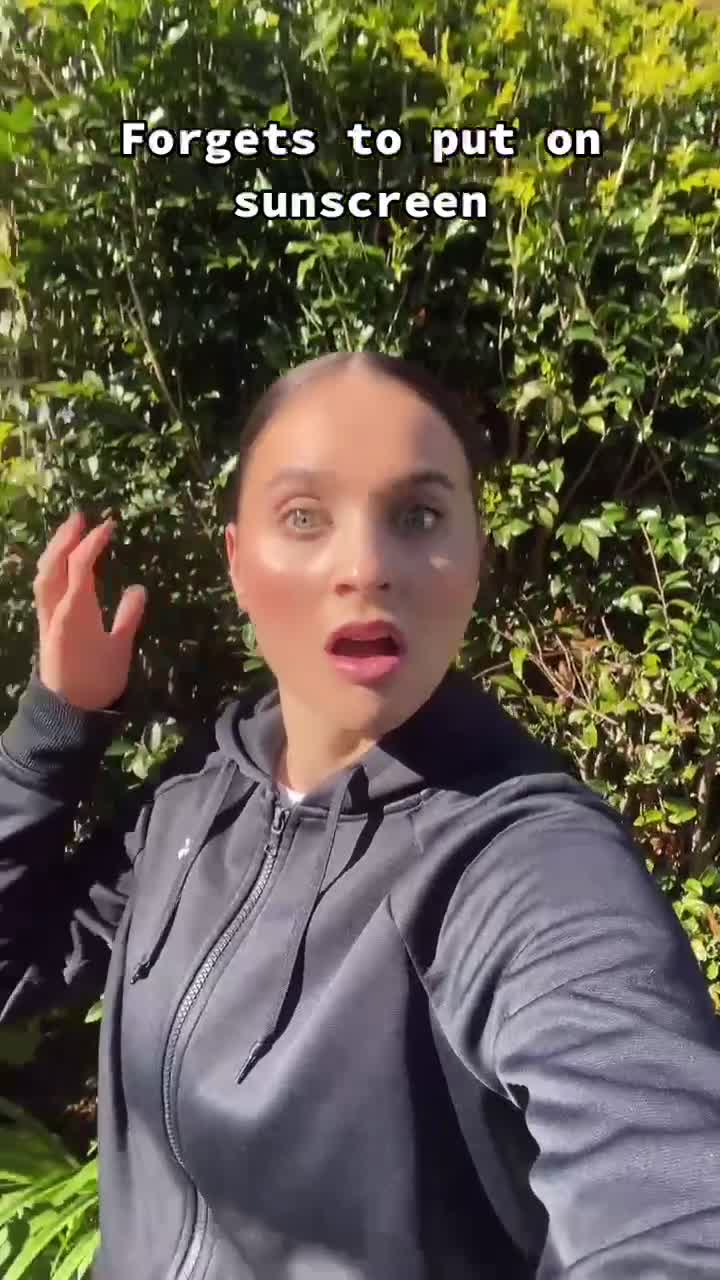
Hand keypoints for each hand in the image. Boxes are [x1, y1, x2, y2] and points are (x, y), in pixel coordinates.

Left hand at [33, 510, 146, 711]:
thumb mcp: (119, 649)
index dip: (93, 542)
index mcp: (76, 611)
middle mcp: (56, 609)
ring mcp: (47, 616)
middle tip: (80, 516)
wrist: (68, 710)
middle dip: (65, 538)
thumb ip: (128, 617)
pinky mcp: (45, 624)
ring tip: (69, 533)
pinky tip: (61, 566)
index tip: (109, 525)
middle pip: (54, 564)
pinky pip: (44, 587)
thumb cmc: (98, 681)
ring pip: (44, 575)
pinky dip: (52, 568)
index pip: (81, 566)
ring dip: (55, 550)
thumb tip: (139, 589)